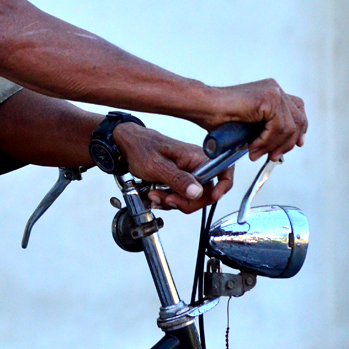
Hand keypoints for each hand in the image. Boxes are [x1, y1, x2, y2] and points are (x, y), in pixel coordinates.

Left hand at [113, 123, 233, 213]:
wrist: (124, 146)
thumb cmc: (139, 147)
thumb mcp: (156, 165)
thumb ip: (177, 179)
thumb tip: (197, 192)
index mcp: (196, 156)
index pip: (224, 170)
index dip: (223, 186)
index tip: (211, 197)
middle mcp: (195, 165)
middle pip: (206, 193)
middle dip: (186, 202)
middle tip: (168, 200)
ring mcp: (187, 173)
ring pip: (191, 198)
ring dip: (173, 202)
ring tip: (155, 196)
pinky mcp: (178, 180)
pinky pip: (180, 197)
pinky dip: (168, 200)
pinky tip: (155, 196)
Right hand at [201, 79, 307, 161]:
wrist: (204, 106)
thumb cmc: (219, 115)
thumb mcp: (251, 123)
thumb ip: (266, 129)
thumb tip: (281, 147)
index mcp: (271, 91)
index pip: (298, 110)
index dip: (299, 129)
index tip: (296, 144)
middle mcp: (275, 89)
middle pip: (299, 120)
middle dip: (288, 143)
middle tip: (273, 157)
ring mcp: (273, 93)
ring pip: (289, 128)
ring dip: (273, 146)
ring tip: (256, 153)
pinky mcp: (268, 100)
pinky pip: (277, 128)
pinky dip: (266, 142)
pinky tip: (252, 147)